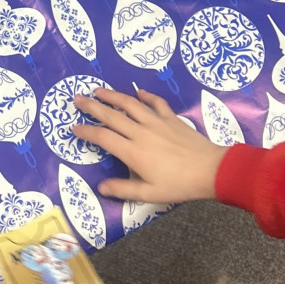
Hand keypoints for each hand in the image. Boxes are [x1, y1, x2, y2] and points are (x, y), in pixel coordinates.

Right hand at [72, 87, 226, 205]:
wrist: (210, 170)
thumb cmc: (179, 185)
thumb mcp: (149, 193)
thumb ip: (123, 189)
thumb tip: (100, 187)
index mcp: (132, 152)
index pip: (102, 137)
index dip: (86, 131)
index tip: (73, 127)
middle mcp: (140, 132)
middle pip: (111, 115)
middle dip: (92, 106)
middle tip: (77, 98)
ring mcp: (156, 122)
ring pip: (130, 104)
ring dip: (112, 95)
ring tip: (98, 90)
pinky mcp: (171, 118)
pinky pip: (156, 103)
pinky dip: (146, 95)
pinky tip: (138, 91)